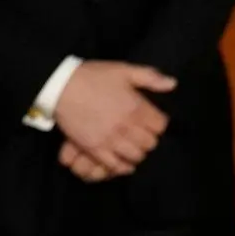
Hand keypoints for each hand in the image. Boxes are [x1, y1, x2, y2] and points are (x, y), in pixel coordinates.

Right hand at [54, 60, 176, 175]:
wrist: (61, 86)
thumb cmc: (93, 76)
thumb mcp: (123, 70)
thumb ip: (150, 77)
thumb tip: (173, 84)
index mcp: (135, 107)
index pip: (160, 125)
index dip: (158, 123)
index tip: (151, 120)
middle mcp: (126, 126)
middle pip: (150, 143)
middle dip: (149, 138)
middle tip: (141, 134)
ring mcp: (110, 139)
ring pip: (136, 156)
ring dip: (136, 152)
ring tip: (131, 145)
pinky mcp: (95, 149)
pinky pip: (115, 165)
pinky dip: (122, 165)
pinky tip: (122, 159)